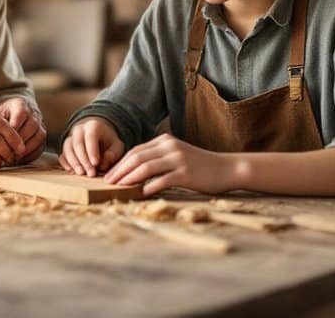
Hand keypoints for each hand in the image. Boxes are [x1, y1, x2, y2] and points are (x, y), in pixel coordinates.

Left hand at [0, 97, 45, 162]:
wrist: (14, 114)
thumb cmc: (2, 116)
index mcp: (21, 104)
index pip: (20, 116)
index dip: (12, 132)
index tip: (2, 143)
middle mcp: (34, 113)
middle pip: (31, 128)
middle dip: (18, 143)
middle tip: (7, 153)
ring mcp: (41, 124)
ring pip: (38, 137)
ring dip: (26, 150)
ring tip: (13, 157)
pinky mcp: (43, 136)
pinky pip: (41, 146)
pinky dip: (31, 154)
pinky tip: (20, 158)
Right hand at [59, 117, 123, 176]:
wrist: (99, 136)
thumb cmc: (109, 142)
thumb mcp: (117, 146)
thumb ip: (113, 154)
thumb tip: (103, 163)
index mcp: (93, 126)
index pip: (90, 136)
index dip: (92, 150)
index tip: (96, 163)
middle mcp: (79, 130)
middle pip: (77, 143)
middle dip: (83, 160)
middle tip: (90, 173)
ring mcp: (70, 138)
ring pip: (67, 148)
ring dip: (74, 162)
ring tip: (81, 173)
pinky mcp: (66, 148)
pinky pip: (62, 154)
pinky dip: (65, 163)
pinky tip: (71, 171)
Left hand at [103, 133, 235, 195]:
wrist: (226, 169)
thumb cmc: (199, 166)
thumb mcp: (177, 156)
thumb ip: (158, 159)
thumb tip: (134, 173)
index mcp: (165, 141)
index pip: (136, 151)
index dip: (120, 163)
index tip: (109, 174)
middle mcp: (169, 147)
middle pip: (137, 157)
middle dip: (120, 170)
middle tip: (108, 182)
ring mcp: (178, 159)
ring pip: (146, 167)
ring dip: (129, 178)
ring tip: (119, 188)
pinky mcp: (186, 173)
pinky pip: (162, 180)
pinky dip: (149, 187)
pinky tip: (141, 194)